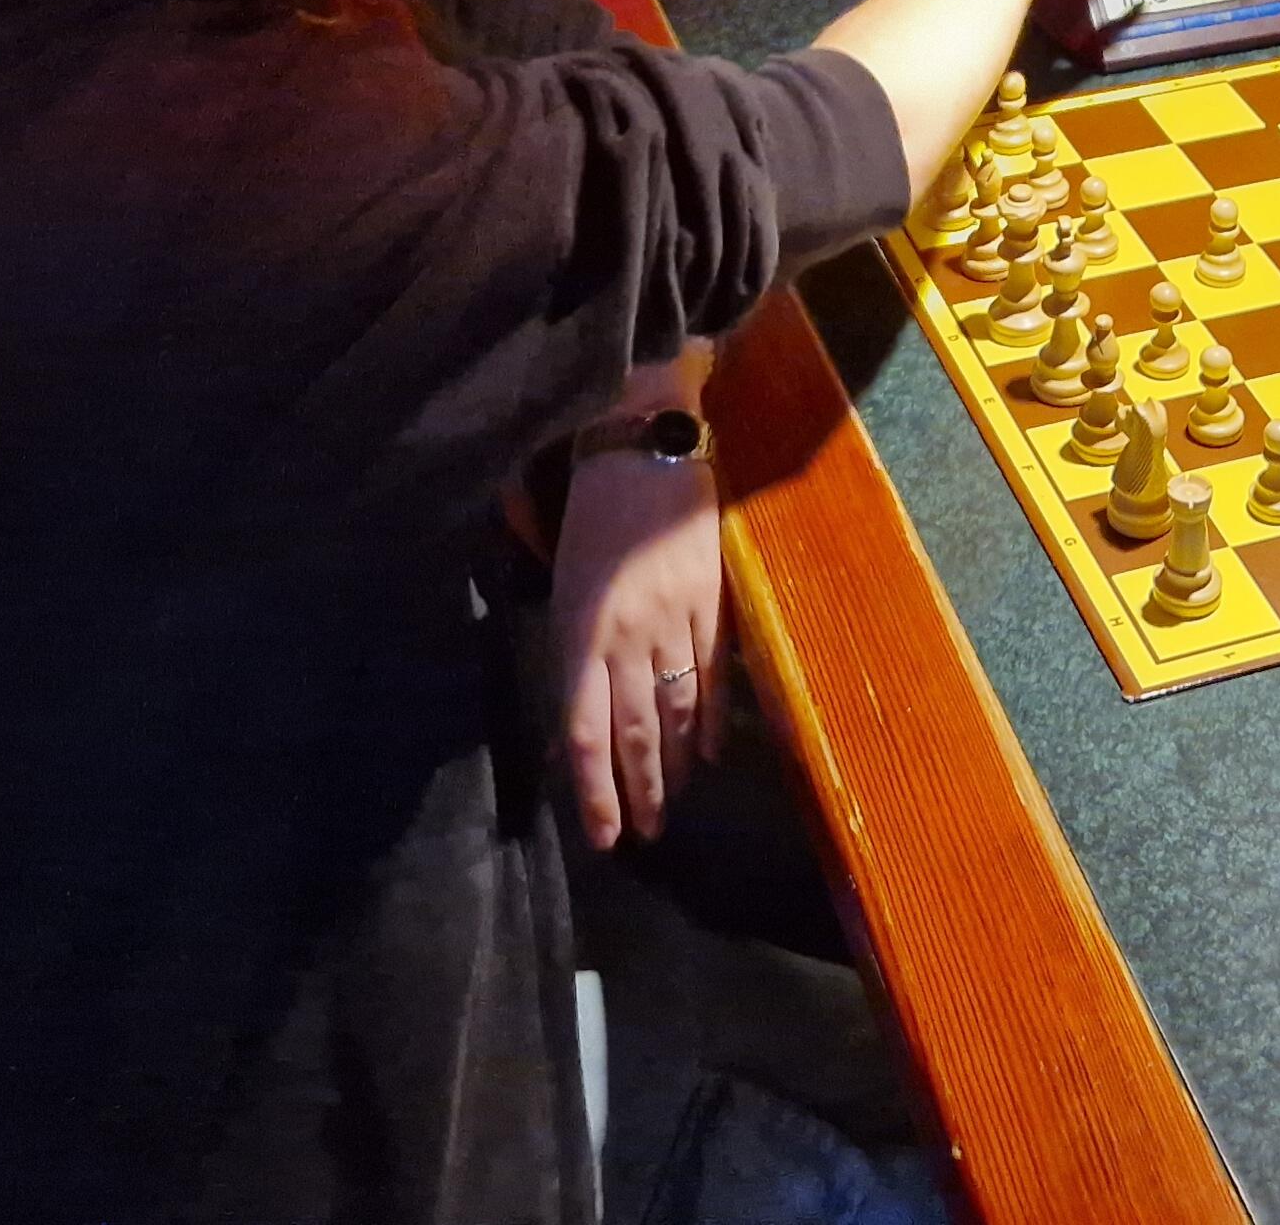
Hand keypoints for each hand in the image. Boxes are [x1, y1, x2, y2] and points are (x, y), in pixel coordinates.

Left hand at [553, 444, 723, 850]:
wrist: (646, 445)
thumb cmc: (593, 512)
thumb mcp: (566, 581)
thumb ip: (575, 647)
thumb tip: (584, 714)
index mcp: (579, 629)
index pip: (585, 732)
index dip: (596, 791)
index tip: (605, 835)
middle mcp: (625, 635)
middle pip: (634, 731)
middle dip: (641, 790)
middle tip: (648, 833)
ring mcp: (673, 620)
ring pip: (676, 709)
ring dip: (675, 763)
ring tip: (676, 801)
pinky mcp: (711, 601)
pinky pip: (713, 672)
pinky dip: (712, 719)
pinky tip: (709, 752)